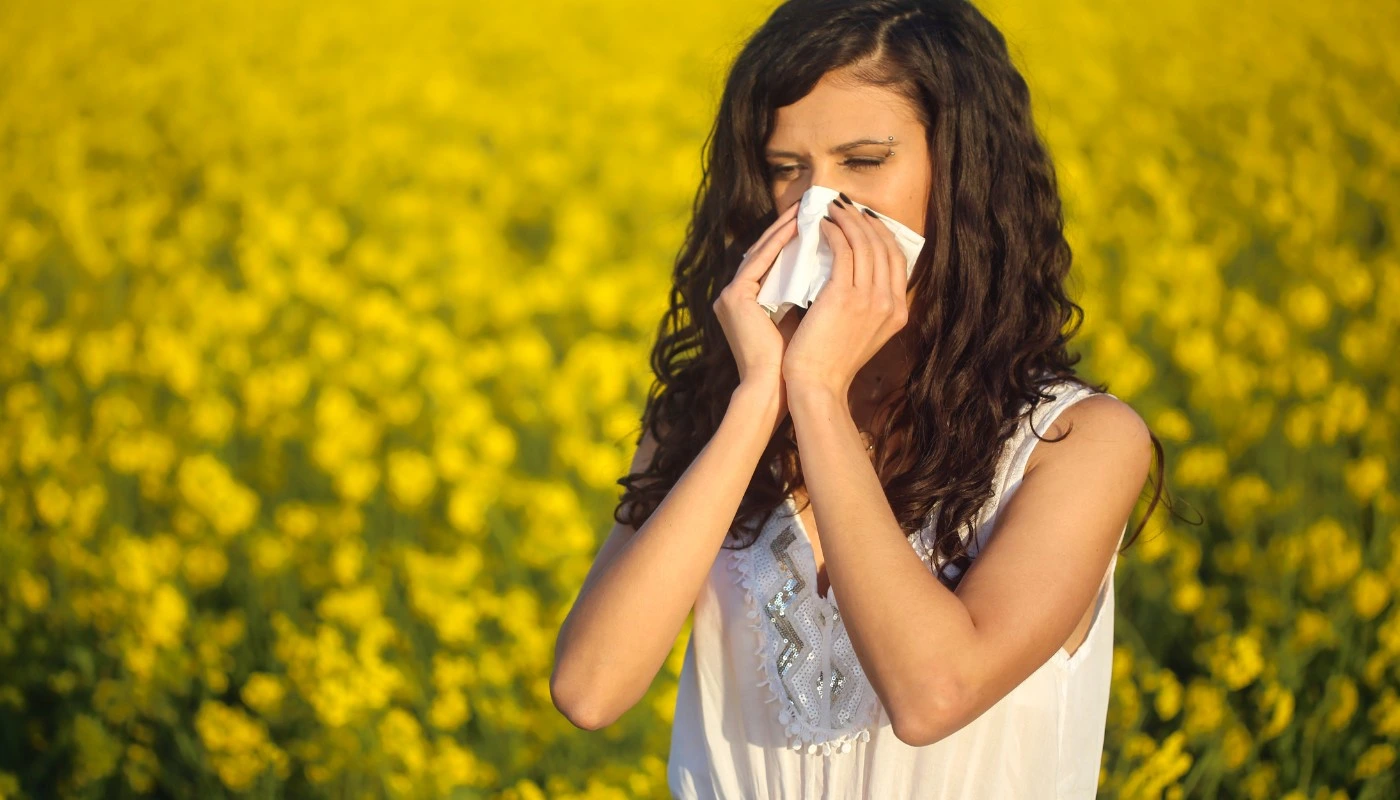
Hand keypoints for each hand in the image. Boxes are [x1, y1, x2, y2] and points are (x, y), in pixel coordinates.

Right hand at [713, 199, 800, 385]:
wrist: (775, 390)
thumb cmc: (794, 362)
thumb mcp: (801, 319)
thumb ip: (808, 293)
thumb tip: (838, 269)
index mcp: (747, 301)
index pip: (772, 261)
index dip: (791, 239)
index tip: (816, 221)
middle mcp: (734, 295)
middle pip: (765, 251)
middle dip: (787, 227)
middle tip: (811, 205)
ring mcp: (731, 295)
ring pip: (761, 251)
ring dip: (783, 228)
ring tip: (805, 209)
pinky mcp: (735, 298)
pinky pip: (760, 262)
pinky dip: (778, 243)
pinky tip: (797, 227)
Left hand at [780, 195, 909, 397]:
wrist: (817, 384)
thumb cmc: (831, 362)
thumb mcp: (863, 333)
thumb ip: (868, 306)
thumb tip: (858, 277)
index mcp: (898, 312)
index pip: (897, 260)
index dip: (881, 235)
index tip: (864, 219)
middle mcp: (889, 302)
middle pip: (884, 246)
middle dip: (865, 220)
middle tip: (846, 205)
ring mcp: (869, 298)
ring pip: (864, 243)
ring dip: (848, 219)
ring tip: (832, 208)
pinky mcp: (844, 295)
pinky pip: (843, 251)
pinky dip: (834, 233)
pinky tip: (822, 226)